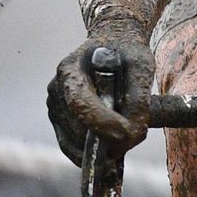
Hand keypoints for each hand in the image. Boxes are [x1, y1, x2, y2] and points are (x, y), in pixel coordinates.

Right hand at [46, 19, 153, 165]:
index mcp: (71, 68)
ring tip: (126, 134)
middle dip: (108, 139)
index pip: (80, 102)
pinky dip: (92, 153)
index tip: (127, 134)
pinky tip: (112, 150)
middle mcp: (56, 88)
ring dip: (102, 147)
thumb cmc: (128, 52)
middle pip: (78, 127)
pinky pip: (72, 147)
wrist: (112, 43)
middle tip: (135, 136)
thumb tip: (132, 134)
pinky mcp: (58, 120)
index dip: (103, 122)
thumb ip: (139, 98)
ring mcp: (54, 106)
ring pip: (76, 141)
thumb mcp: (142, 65)